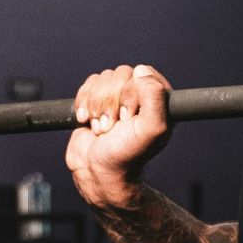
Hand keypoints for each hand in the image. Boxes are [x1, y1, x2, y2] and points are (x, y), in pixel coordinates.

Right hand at [65, 64, 171, 203]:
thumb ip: (155, 97)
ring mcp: (117, 98)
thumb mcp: (151, 129)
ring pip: (102, 79)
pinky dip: (83, 103)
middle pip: (120, 75)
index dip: (131, 93)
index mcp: (159, 102)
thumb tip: (142, 70)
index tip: (128, 117)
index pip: (144, 74)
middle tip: (113, 127)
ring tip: (101, 128)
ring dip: (97, 106)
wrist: (98, 172)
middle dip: (110, 102)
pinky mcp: (96, 102)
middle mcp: (139, 97)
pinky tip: (86, 121)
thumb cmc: (127, 156)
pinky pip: (87, 85)